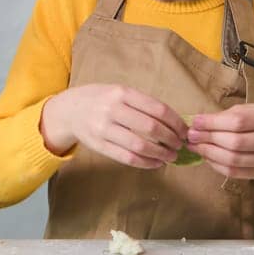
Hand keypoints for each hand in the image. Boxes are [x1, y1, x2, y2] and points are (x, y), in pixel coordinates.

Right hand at [38, 84, 188, 168]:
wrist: (69, 110)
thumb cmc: (100, 100)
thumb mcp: (119, 91)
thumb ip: (142, 104)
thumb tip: (174, 122)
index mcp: (122, 93)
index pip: (157, 109)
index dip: (176, 122)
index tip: (185, 131)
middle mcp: (112, 110)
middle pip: (151, 128)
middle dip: (171, 139)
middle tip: (180, 145)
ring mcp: (104, 129)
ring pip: (140, 146)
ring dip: (161, 154)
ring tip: (171, 156)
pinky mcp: (99, 145)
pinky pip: (127, 157)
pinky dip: (146, 163)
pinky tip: (156, 163)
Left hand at [185, 104, 253, 191]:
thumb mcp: (253, 111)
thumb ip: (229, 116)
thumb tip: (199, 123)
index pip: (238, 122)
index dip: (213, 123)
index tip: (195, 122)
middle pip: (235, 143)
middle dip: (208, 139)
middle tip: (190, 136)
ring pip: (233, 160)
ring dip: (209, 154)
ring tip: (195, 146)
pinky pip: (235, 173)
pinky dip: (216, 165)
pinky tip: (207, 157)